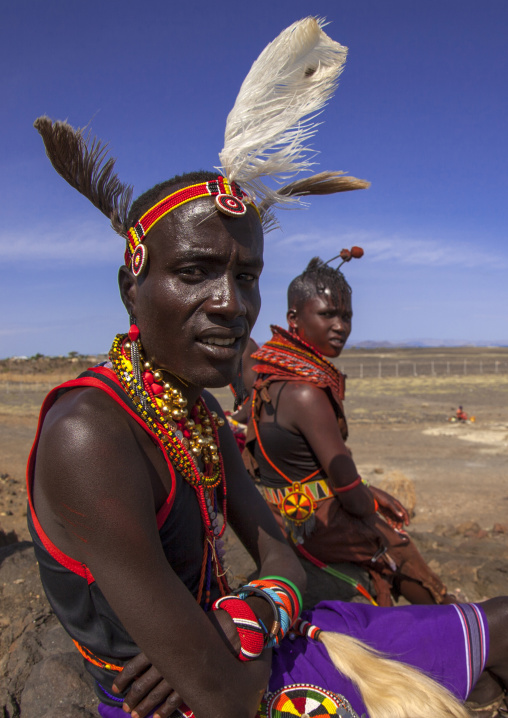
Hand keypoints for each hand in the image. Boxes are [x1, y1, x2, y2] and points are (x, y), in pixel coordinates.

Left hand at [111, 610, 239, 716]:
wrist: (220, 632)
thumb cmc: (194, 629)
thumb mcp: (173, 631)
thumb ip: (159, 643)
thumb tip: (144, 655)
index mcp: (157, 648)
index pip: (133, 666)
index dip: (122, 679)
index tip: (115, 690)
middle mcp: (164, 662)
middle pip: (142, 684)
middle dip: (133, 698)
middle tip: (125, 708)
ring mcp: (177, 675)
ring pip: (156, 695)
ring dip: (145, 707)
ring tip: (135, 716)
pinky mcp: (189, 683)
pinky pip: (174, 700)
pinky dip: (165, 710)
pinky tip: (157, 717)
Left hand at [370, 486, 409, 530]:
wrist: (371, 495)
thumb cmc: (381, 497)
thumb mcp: (388, 503)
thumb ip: (395, 510)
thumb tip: (401, 516)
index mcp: (397, 504)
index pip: (404, 512)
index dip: (406, 519)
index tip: (407, 525)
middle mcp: (394, 508)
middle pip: (399, 517)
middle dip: (400, 523)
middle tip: (398, 528)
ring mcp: (389, 510)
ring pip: (394, 519)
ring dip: (395, 523)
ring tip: (393, 528)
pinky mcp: (384, 512)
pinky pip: (389, 518)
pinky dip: (390, 522)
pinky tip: (389, 524)